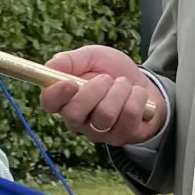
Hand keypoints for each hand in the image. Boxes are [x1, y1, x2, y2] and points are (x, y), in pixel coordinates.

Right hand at [40, 45, 165, 145]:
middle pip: (73, 114)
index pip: (49, 103)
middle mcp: (78, 120)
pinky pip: (129, 116)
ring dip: (120, 91)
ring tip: (124, 84)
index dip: (56, 94)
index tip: (70, 82)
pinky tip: (136, 96)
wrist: (146, 83)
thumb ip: (70, 59)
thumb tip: (51, 65)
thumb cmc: (113, 70)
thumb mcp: (92, 56)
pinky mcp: (122, 137)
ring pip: (105, 115)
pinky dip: (137, 97)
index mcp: (65, 98)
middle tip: (106, 78)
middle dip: (94, 90)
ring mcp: (100, 132)